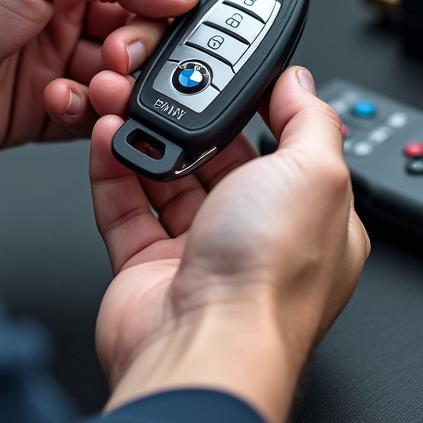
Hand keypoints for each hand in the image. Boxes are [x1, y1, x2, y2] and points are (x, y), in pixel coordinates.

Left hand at [0, 0, 199, 157]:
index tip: (182, 9)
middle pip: (136, 15)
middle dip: (138, 38)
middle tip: (121, 51)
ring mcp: (48, 46)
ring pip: (120, 67)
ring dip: (116, 79)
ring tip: (98, 82)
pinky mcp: (40, 99)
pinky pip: (92, 107)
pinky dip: (89, 110)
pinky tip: (62, 101)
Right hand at [87, 66, 369, 422]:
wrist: (202, 349)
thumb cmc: (269, 278)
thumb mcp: (315, 174)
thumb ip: (310, 122)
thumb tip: (300, 83)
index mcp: (310, 216)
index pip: (282, 144)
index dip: (253, 105)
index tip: (224, 72)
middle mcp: (257, 235)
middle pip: (218, 158)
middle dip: (187, 117)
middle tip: (162, 82)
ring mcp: (201, 253)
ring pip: (167, 179)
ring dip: (144, 137)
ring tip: (125, 103)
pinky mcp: (149, 269)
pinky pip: (126, 209)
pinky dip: (113, 171)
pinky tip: (108, 139)